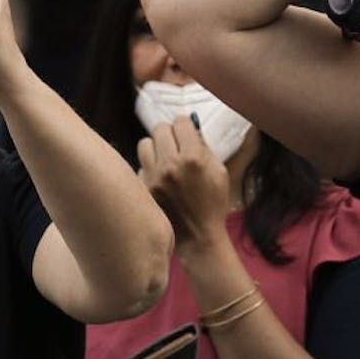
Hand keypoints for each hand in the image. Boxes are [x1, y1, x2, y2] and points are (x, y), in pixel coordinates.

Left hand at [136, 116, 230, 252]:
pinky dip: (149, 168)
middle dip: (169, 134)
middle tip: (175, 145)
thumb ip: (205, 147)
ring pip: (145, 144)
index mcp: (193, 158)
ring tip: (164, 160)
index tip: (186, 131)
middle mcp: (170, 164)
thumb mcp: (219, 172)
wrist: (199, 237)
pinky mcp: (143, 189)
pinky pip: (140, 165)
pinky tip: (159, 179)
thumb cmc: (213, 204)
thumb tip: (191, 129)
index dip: (185, 125)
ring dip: (155, 148)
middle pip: (160, 129)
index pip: (180, 122)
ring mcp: (153, 177)